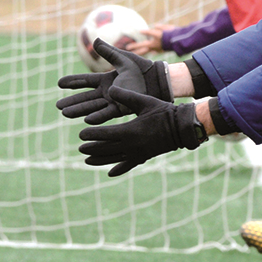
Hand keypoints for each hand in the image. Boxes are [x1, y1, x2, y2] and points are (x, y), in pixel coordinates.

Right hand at [56, 40, 172, 123]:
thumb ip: (108, 51)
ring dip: (79, 110)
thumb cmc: (141, 69)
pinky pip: (107, 113)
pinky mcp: (122, 108)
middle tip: (58, 106)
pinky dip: (97, 116)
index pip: (85, 81)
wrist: (156, 80)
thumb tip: (94, 39)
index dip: (72, 82)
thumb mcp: (123, 58)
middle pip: (85, 97)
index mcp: (106, 80)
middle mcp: (106, 92)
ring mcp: (113, 101)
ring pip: (92, 107)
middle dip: (72, 102)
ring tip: (65, 113)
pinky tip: (87, 119)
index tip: (59, 83)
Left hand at [77, 85, 206, 176]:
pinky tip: (110, 173)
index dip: (92, 135)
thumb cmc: (163, 112)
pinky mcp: (144, 157)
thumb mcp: (144, 101)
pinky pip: (129, 165)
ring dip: (100, 160)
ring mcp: (138, 153)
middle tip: (80, 148)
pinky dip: (119, 169)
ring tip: (87, 161)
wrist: (182, 127)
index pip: (105, 135)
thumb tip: (111, 88)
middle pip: (107, 149)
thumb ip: (126, 96)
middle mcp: (132, 145)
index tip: (81, 135)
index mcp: (130, 131)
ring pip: (114, 159)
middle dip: (92, 149)